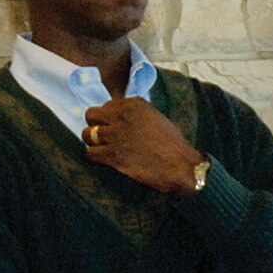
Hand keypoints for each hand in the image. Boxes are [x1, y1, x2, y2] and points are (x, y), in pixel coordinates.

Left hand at [83, 95, 205, 194]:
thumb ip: (135, 114)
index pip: (106, 106)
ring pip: (88, 135)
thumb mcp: (156, 118)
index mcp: (133, 104)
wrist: (183, 167)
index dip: (109, 119)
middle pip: (91, 116)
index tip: (116, 128)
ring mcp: (117, 136)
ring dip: (94, 143)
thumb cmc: (174, 145)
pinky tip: (107, 161)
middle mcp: (122, 116)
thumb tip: (118, 118)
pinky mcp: (114, 155)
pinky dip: (96, 158)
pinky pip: (90, 153)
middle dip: (97, 127)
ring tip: (106, 150)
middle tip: (107, 138)